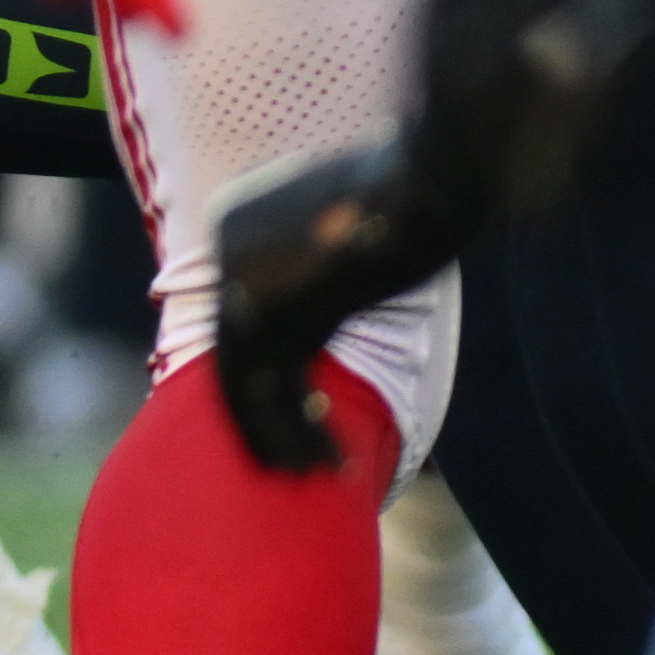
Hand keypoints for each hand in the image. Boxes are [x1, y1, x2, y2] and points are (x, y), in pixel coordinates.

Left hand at [200, 137, 449, 473]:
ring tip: (303, 473)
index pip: (232, 315)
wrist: (428, 180)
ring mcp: (248, 279)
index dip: (252, 375)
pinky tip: (327, 462)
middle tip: (278, 462)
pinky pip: (276, 384)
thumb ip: (312, 257)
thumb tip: (314, 295)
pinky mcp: (283, 306)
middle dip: (254, 414)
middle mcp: (226, 251)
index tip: (279, 416)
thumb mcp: (340, 221)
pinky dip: (296, 427)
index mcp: (232, 223)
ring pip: (245, 378)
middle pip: (230, 351)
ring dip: (275, 433)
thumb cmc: (404, 194)